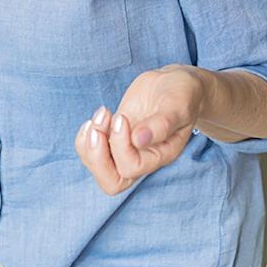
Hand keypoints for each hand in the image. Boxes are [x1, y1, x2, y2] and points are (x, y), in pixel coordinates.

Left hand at [74, 65, 205, 194]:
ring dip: (89, 142)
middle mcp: (141, 158)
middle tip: (98, 127)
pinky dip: (85, 136)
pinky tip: (98, 117)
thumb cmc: (181, 96)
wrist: (173, 84)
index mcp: (159, 156)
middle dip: (96, 156)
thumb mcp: (177, 106)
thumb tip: (138, 140)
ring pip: (96, 166)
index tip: (122, 118)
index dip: (119, 146)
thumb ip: (162, 124)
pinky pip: (90, 150)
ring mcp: (124, 149)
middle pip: (111, 182)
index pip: (131, 168)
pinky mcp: (113, 137)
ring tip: (102, 114)